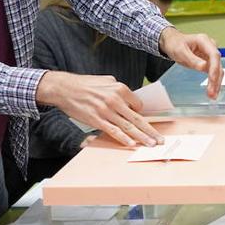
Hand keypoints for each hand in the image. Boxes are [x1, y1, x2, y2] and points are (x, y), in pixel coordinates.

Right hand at [36, 71, 161, 147]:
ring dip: (141, 137)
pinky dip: (123, 138)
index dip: (140, 113)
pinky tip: (132, 144)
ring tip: (151, 144)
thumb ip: (119, 89)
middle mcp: (115, 100)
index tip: (140, 119)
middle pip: (137, 119)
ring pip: (128, 127)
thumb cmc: (85, 84)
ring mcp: (106, 111)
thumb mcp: (106, 80)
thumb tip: (129, 100)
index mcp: (120, 88)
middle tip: (160, 140)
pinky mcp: (96, 120)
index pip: (138, 105)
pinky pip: (113, 131)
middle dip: (150, 131)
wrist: (63, 88)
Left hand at [160, 27, 222, 98]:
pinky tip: (212, 91)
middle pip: (217, 64)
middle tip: (212, 93)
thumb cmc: (175, 44)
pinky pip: (214, 73)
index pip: (214, 55)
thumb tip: (203, 67)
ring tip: (212, 95)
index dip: (215, 68)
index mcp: (204, 41)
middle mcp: (210, 47)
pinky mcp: (209, 62)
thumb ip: (192, 59)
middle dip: (215, 80)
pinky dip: (213, 82)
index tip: (212, 80)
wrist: (172, 42)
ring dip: (216, 83)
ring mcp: (210, 55)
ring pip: (218, 70)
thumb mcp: (180, 51)